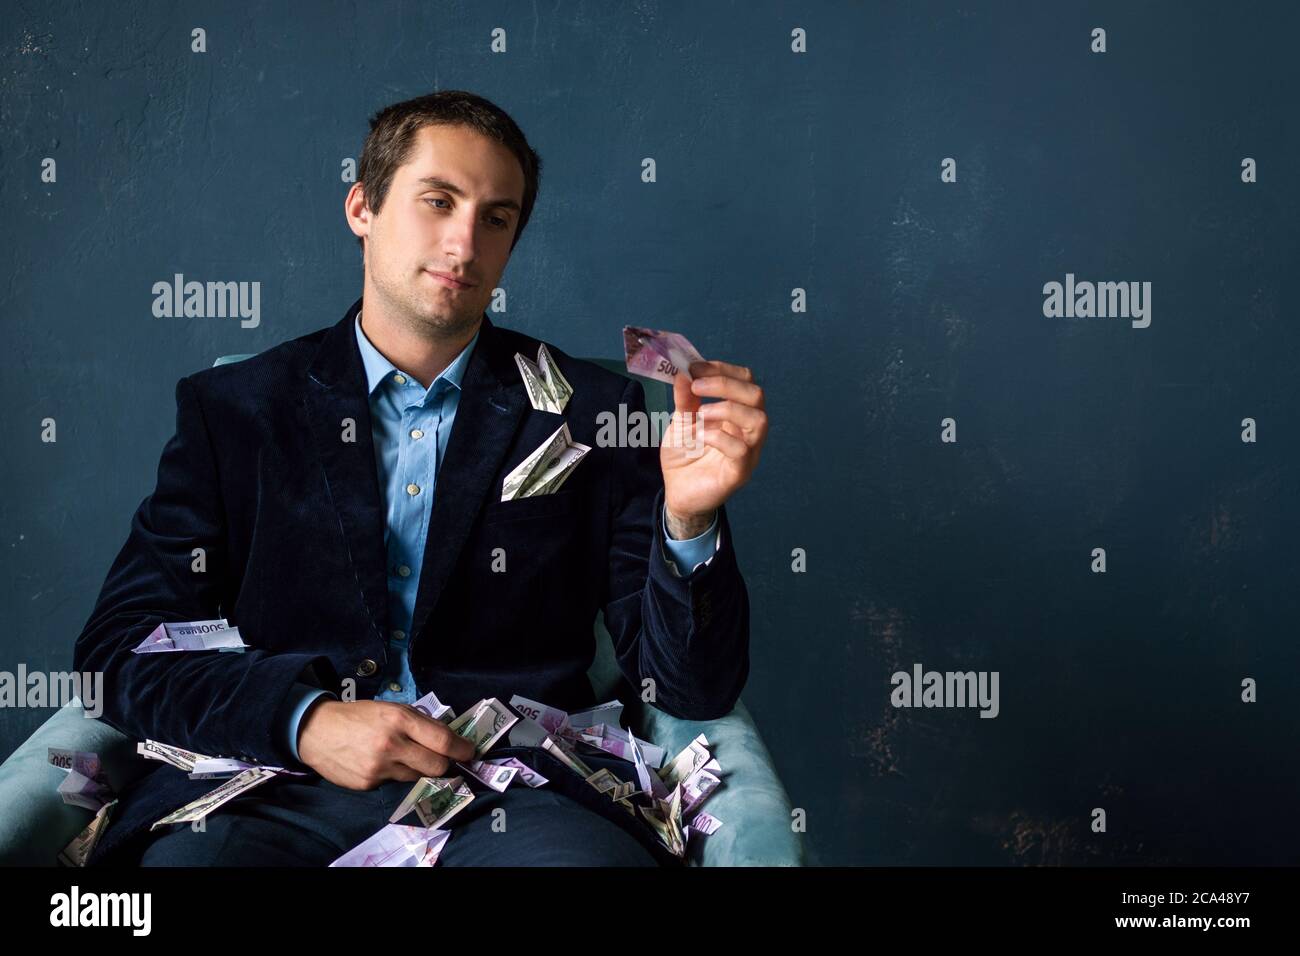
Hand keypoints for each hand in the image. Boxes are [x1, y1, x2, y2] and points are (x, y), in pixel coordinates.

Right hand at [297, 699, 475, 789]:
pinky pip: (394, 782)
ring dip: (418, 768)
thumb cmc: (359, 715)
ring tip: (403, 755)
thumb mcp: (391, 708)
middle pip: (437, 766)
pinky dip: (394, 773)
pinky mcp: (368, 784)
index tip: (469, 752)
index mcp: (400, 719)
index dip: (462, 749)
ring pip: (417, 776)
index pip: (443, 741)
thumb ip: (419, 722)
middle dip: (445, 764)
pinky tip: (380, 762)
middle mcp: (391, 745)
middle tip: (445, 759)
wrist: (316, 730)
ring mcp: (379, 768)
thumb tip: (448, 738)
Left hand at [661, 360, 767, 531]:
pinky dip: (718, 436)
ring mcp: (748, 452)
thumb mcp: (680, 422)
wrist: (677, 493)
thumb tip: (683, 372)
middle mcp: (747, 430)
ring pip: (759, 420)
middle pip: (756, 396)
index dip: (722, 369)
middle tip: (696, 387)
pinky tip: (699, 438)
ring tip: (700, 414)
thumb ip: (685, 399)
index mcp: (736, 413)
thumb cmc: (684, 457)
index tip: (694, 367)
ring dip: (726, 409)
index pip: (745, 381)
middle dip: (726, 384)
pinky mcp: (740, 473)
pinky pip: (741, 449)